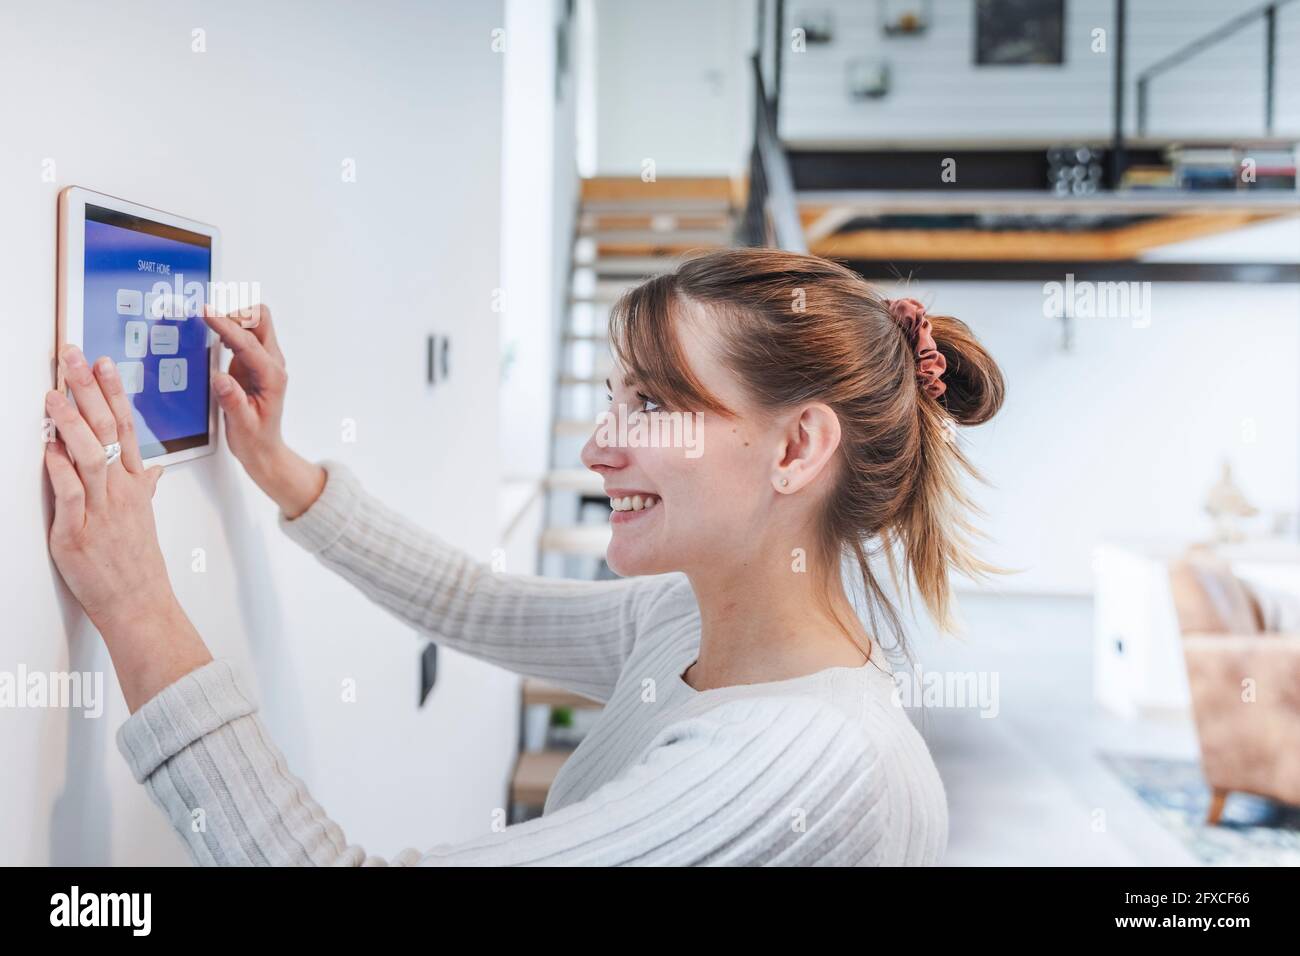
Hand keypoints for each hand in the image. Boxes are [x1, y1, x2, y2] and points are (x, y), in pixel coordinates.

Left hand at [44, 345, 211, 711]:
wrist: (139, 603)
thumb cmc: (137, 563)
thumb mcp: (144, 519)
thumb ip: (146, 487)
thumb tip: (154, 469)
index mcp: (136, 484)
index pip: (127, 426)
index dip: (114, 391)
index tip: (103, 362)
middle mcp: (122, 491)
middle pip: (109, 430)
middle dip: (88, 390)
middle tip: (73, 358)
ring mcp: (102, 510)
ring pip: (90, 456)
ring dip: (70, 422)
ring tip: (53, 394)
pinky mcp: (78, 533)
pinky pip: (70, 494)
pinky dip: (59, 469)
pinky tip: (48, 447)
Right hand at [202, 304, 323, 517]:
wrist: (263, 448)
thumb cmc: (255, 438)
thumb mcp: (241, 424)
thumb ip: (231, 401)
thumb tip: (221, 379)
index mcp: (272, 376)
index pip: (248, 342)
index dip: (226, 325)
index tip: (207, 312)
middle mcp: (272, 364)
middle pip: (261, 320)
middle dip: (237, 313)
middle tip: (209, 318)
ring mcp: (263, 361)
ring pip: (253, 324)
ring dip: (232, 319)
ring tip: (207, 323)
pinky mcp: (251, 363)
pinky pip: (242, 336)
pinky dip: (228, 329)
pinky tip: (212, 334)